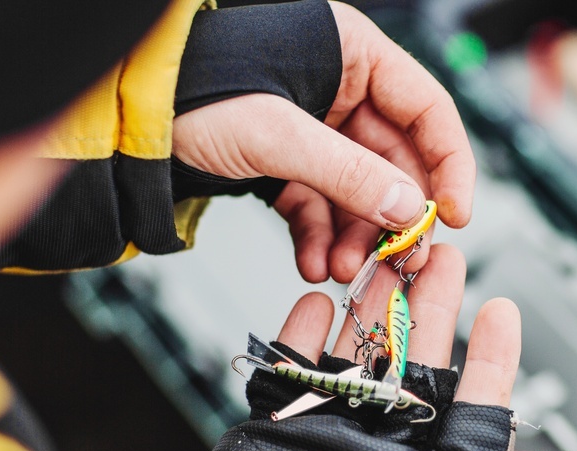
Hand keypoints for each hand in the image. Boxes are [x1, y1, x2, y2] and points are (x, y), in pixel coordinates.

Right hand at [153, 245, 576, 450]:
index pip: (477, 403)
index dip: (493, 355)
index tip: (503, 308)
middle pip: (415, 364)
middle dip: (428, 307)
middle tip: (437, 255)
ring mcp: (332, 438)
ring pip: (355, 357)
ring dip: (369, 307)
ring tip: (383, 260)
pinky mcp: (279, 435)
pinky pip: (291, 374)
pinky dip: (300, 336)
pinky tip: (316, 299)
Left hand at [172, 2, 474, 283]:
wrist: (123, 119)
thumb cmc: (190, 93)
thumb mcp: (275, 134)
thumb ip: (348, 173)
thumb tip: (410, 209)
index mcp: (351, 54)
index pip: (425, 109)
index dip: (448, 164)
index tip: (453, 216)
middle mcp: (338, 87)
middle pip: (393, 159)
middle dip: (392, 215)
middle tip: (400, 261)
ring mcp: (311, 126)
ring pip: (356, 189)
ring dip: (355, 235)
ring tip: (345, 271)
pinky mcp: (283, 160)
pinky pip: (317, 202)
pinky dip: (318, 235)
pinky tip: (313, 262)